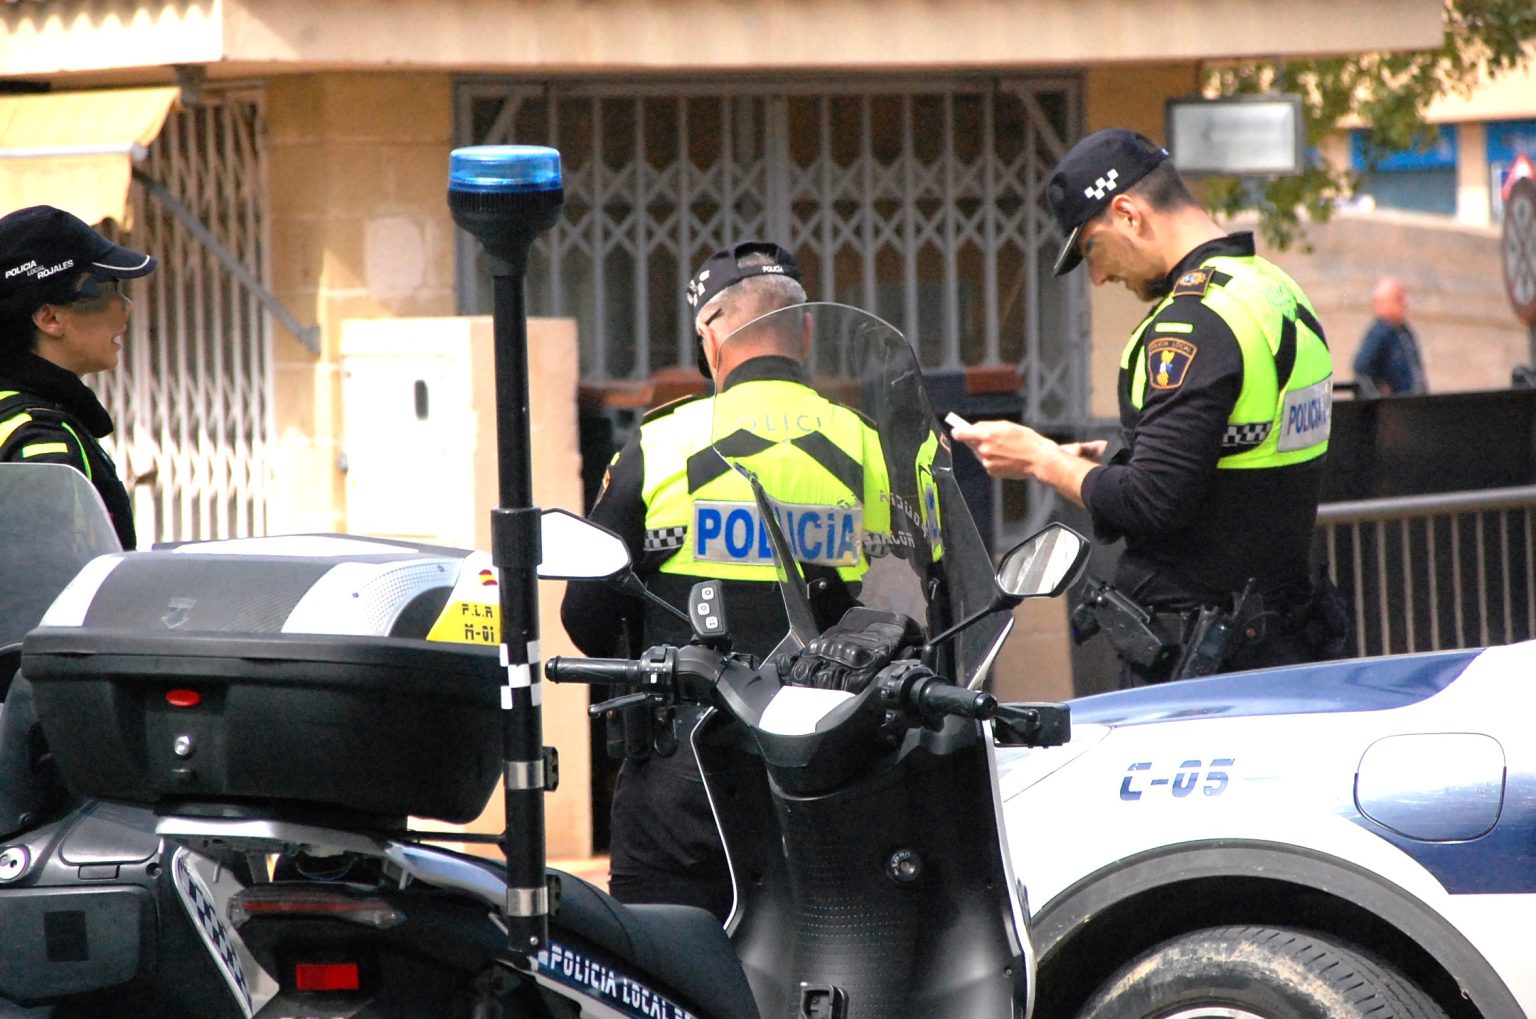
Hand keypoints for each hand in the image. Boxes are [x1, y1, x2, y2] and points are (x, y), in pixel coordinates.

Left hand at [949, 420, 1099, 506]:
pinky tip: (1006, 456)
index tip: (956, 431)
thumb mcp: (1007, 426)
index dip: (958, 432)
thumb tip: (973, 428)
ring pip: (980, 453)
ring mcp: (987, 463)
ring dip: (986, 449)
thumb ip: (987, 426)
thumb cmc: (1026, 440)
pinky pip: (987, 462)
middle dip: (978, 439)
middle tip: (991, 437)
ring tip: (1004, 447)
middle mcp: (984, 450)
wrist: (1039, 459)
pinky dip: (993, 459)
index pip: (962, 434)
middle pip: (971, 443)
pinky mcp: (992, 472)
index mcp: (987, 436)